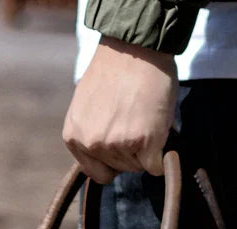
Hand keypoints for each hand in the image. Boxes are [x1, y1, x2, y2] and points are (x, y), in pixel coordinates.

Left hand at [63, 37, 178, 183]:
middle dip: (131, 151)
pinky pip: (156, 166)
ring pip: (139, 166)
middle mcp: (92, 143)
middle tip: (134, 117)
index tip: (121, 141)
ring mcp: (118, 144)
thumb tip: (104, 156)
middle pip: (121, 170)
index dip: (113, 160)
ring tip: (144, 115)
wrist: (135, 47)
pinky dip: (162, 154)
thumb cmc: (114, 71)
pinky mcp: (144, 143)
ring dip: (146, 148)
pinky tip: (157, 127)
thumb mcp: (86, 106)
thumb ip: (90, 132)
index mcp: (74, 136)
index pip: (98, 173)